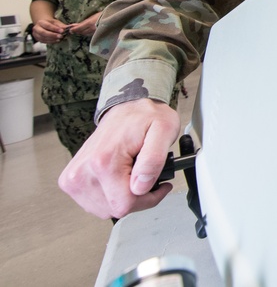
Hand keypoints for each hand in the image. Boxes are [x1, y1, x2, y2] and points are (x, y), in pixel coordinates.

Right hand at [31, 17, 69, 43]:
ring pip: (43, 38)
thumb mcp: (55, 22)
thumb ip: (61, 25)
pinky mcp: (38, 39)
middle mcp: (36, 28)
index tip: (62, 31)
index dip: (55, 28)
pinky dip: (51, 42)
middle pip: (44, 32)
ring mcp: (36, 34)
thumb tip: (67, 28)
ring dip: (52, 39)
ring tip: (59, 39)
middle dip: (53, 35)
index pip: (48, 25)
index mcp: (40, 22)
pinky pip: (44, 41)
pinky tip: (56, 41)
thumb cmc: (50, 23)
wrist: (43, 25)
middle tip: (61, 36)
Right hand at [58, 99, 180, 218]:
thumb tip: (141, 187)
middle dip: (136, 197)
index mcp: (103, 161)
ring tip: (132, 174)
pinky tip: (119, 178)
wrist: (127, 108)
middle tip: (145, 175)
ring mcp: (73, 178)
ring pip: (103, 209)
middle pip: (113, 209)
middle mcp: (82, 171)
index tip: (159, 184)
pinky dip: (110, 195)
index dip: (148, 199)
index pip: (124, 204)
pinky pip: (93, 203)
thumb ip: (153, 161)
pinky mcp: (70, 181)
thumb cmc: (146, 117)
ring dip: (122, 197)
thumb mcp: (164, 131)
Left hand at [67, 12, 100, 37]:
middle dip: (78, 31)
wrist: (113, 17)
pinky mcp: (99, 34)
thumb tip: (79, 25)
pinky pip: (91, 34)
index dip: (74, 29)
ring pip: (86, 34)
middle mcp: (91, 29)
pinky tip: (88, 32)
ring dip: (83, 33)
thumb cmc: (103, 14)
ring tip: (80, 31)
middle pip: (82, 32)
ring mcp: (96, 32)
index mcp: (89, 23)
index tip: (70, 30)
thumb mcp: (93, 16)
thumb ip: (86, 21)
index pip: (79, 28)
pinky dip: (88, 33)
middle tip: (74, 31)